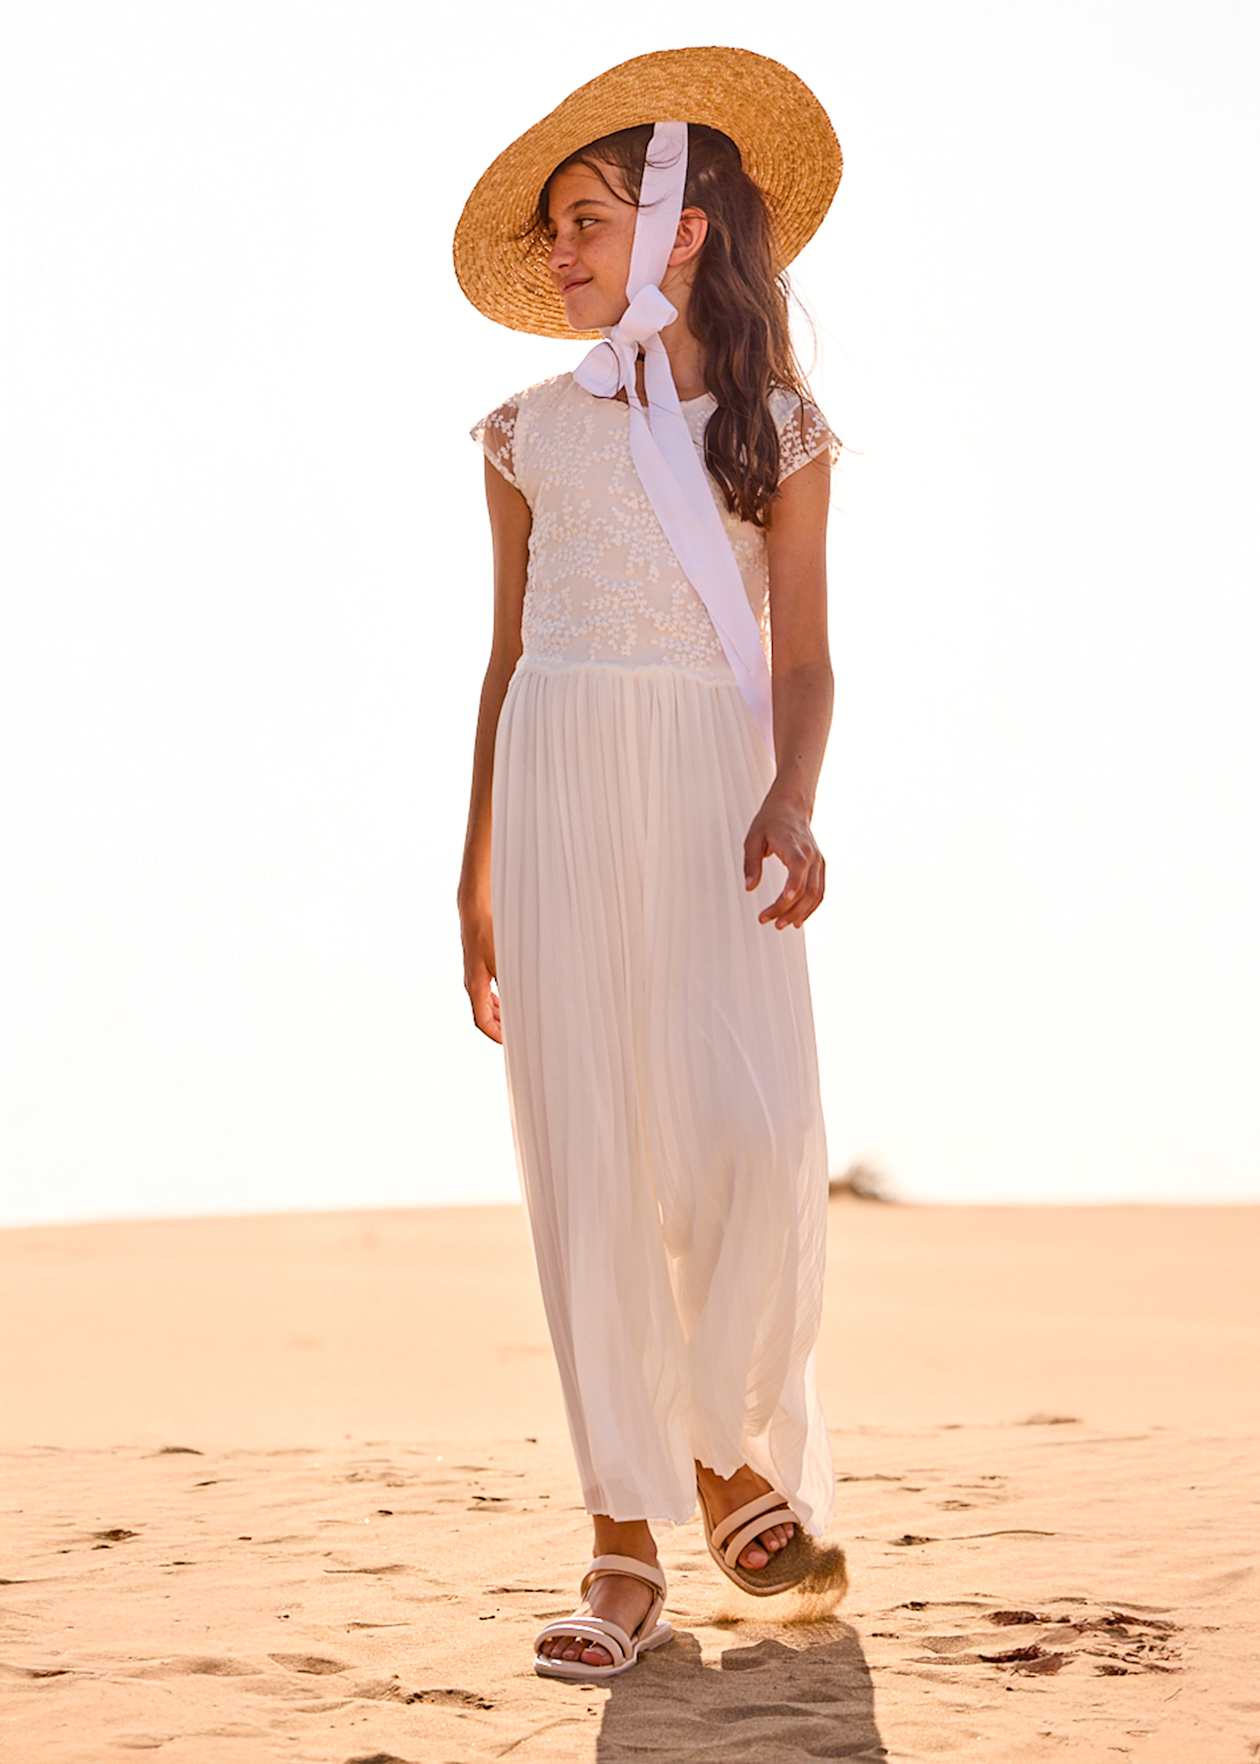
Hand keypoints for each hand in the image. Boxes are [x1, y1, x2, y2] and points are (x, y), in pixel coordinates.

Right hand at [459, 892, 502, 1041]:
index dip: (495, 1035)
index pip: (481, 1021)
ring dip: (499, 1013)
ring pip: (484, 1002)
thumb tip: (524, 1003)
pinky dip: (498, 998)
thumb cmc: (488, 932)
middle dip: (499, 1027)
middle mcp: (472, 983)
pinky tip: (510, 995)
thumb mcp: (504, 960)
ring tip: (516, 1018)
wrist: (475, 909)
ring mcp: (475, 973)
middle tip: (517, 1033)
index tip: (510, 1042)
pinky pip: (487, 989)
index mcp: (475, 986)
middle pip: (482, 1015)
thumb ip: (512, 984)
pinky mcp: (479, 964)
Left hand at [743, 792, 825, 929]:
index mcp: (794, 845)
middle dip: (789, 909)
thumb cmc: (770, 821)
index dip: (793, 886)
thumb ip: (751, 864)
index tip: (783, 901)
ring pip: (815, 894)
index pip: (798, 868)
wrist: (791, 806)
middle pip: (806, 888)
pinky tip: (798, 919)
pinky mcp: (820, 866)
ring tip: (781, 924)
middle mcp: (810, 854)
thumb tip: (749, 887)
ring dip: (800, 913)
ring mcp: (818, 861)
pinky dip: (810, 908)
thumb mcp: (753, 839)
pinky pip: (819, 892)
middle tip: (770, 921)